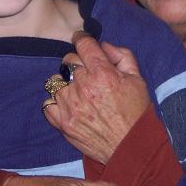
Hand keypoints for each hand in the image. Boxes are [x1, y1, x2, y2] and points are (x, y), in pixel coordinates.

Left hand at [43, 32, 150, 163]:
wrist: (130, 147)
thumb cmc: (135, 112)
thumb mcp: (137, 79)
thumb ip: (122, 56)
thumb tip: (103, 45)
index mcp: (103, 73)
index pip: (83, 45)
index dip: (82, 38)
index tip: (81, 38)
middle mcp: (84, 87)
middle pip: (68, 61)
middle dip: (76, 62)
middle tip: (86, 72)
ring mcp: (71, 105)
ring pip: (55, 80)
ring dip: (65, 83)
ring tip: (77, 91)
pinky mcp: (62, 123)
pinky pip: (48, 103)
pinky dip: (55, 102)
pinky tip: (68, 104)